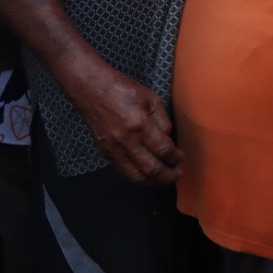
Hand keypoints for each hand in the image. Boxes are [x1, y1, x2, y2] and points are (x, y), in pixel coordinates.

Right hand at [65, 65, 183, 185]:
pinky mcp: (105, 152)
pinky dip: (138, 177)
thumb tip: (169, 141)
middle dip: (167, 175)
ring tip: (165, 179)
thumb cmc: (123, 90)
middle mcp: (125, 140)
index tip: (181, 158)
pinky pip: (123, 171)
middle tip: (178, 174)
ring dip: (153, 182)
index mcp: (139, 124)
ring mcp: (113, 149)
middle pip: (150, 168)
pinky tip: (147, 175)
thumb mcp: (151, 99)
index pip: (163, 149)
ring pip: (135, 175)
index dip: (175, 157)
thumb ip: (163, 122)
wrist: (91, 90)